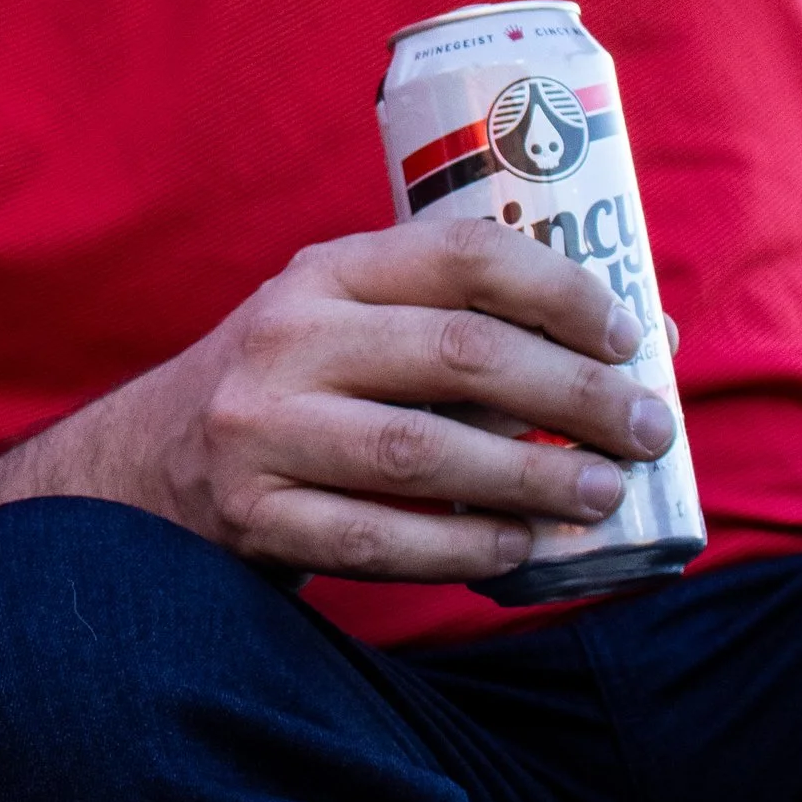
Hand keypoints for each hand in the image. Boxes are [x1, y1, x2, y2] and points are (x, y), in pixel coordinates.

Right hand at [56, 218, 677, 589]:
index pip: (461, 253)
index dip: (560, 290)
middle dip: (573, 395)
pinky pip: (378, 540)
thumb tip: (657, 332)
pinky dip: (463, 548)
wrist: (143, 472)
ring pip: (423, 454)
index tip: (628, 337)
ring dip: (532, 478)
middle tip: (646, 427)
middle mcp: (287, 339)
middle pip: (459, 355)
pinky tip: (520, 548)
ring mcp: (262, 430)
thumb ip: (470, 326)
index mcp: (324, 274)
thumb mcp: (351, 328)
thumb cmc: (289, 394)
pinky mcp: (253, 516)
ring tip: (602, 494)